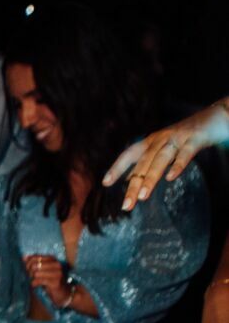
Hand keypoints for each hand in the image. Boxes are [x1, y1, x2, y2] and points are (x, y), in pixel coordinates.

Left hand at [23, 255, 71, 307]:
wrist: (64, 293)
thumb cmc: (51, 281)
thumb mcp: (43, 270)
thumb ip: (34, 263)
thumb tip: (24, 257)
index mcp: (52, 259)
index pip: (35, 257)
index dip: (28, 264)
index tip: (27, 270)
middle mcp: (56, 264)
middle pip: (34, 265)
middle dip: (29, 272)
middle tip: (30, 277)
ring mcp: (57, 273)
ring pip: (36, 273)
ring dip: (31, 279)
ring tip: (33, 281)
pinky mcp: (55, 282)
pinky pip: (39, 281)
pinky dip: (34, 283)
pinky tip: (35, 285)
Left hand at [103, 101, 228, 208]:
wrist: (216, 116)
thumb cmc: (187, 137)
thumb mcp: (164, 150)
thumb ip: (148, 164)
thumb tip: (128, 181)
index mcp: (152, 141)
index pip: (130, 154)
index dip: (117, 167)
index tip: (105, 183)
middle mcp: (161, 138)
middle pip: (143, 163)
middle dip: (133, 184)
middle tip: (126, 206)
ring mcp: (178, 137)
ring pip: (160, 159)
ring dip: (150, 178)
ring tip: (142, 197)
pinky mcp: (195, 139)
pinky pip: (185, 153)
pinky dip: (177, 165)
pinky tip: (171, 178)